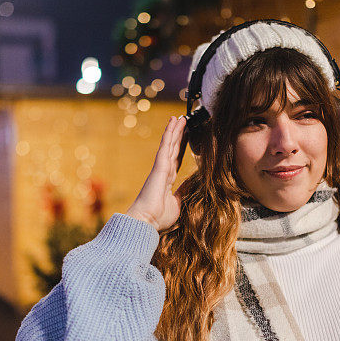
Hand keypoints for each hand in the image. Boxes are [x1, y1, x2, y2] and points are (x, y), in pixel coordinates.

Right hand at [125, 116, 186, 230]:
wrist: (146, 222)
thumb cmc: (158, 218)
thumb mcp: (178, 203)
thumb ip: (185, 191)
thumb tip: (193, 182)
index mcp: (167, 180)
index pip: (177, 160)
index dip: (181, 148)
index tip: (187, 137)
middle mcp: (163, 172)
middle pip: (173, 148)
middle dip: (179, 135)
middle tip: (184, 121)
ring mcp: (160, 168)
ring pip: (169, 144)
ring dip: (174, 130)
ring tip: (180, 117)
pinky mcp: (159, 167)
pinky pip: (165, 146)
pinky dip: (169, 134)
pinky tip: (173, 123)